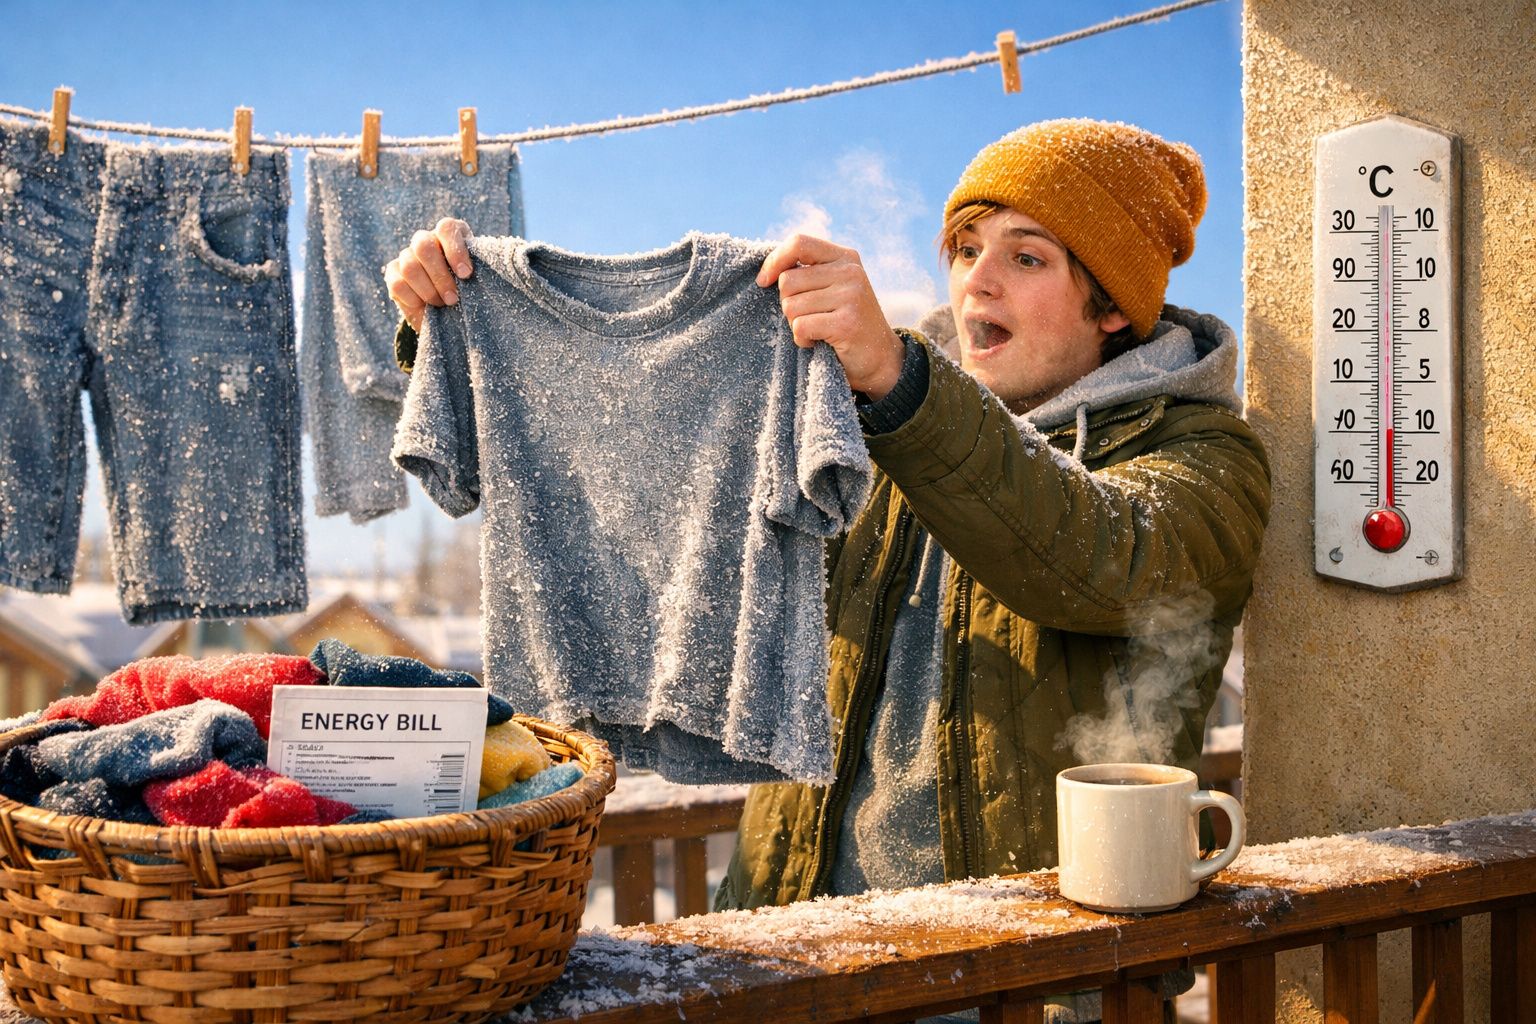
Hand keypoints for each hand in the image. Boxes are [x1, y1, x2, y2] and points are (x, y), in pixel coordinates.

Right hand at [384, 218, 474, 330]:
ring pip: (409, 266)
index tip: (466, 274)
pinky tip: (426, 307)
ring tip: (442, 304)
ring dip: (428, 290)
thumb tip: (473, 274)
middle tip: (453, 298)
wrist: (452, 315)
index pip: (446, 228)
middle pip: (423, 245)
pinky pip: (397, 284)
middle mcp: (426, 240)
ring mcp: (407, 255)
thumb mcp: (481, 281)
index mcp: (450, 235)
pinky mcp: (393, 274)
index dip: (455, 250)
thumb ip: (482, 271)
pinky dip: (413, 298)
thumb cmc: (472, 293)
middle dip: (440, 276)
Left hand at [757, 234, 903, 399]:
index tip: (763, 281)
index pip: (798, 243)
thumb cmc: (846, 322)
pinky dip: (802, 340)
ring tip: (818, 330)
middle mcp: (850, 272)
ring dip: (796, 324)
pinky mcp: (846, 323)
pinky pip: (800, 327)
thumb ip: (809, 273)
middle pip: (787, 281)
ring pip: (790, 306)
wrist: (880, 358)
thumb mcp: (833, 287)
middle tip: (810, 317)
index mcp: (845, 257)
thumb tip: (766, 273)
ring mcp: (851, 296)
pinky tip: (818, 343)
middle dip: (788, 304)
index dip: (774, 260)